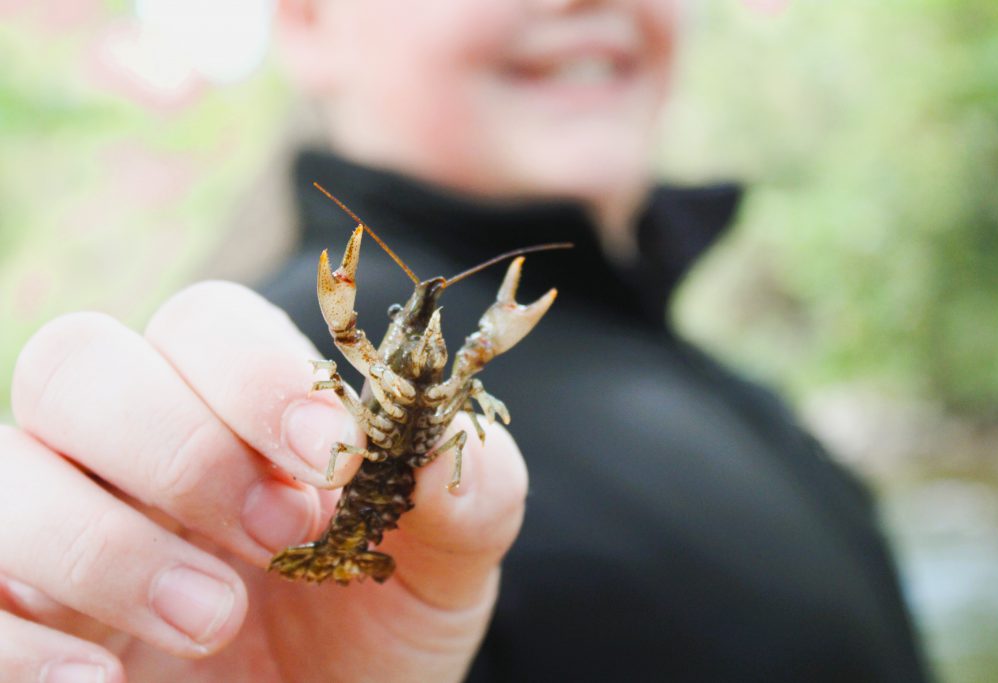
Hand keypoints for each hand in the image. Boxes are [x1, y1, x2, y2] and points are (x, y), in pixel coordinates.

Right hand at [2, 281, 526, 682]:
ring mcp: (58, 524)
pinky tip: (100, 682)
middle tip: (276, 536)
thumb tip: (430, 437)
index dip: (257, 376)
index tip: (331, 461)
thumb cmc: (380, 628)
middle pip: (78, 360)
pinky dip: (16, 635)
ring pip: (1, 464)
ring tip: (211, 621)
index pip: (206, 321)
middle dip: (178, 444)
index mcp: (234, 404)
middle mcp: (129, 445)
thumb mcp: (444, 563)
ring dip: (101, 541)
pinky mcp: (19, 614)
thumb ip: (467, 491)